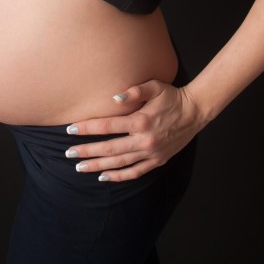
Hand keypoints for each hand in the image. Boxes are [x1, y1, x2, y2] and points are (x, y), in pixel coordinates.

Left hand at [64, 80, 205, 181]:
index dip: (87, 128)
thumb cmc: (172, 96)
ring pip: (119, 163)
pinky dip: (119, 176)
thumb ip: (134, 91)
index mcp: (141, 121)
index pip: (107, 126)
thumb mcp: (155, 86)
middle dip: (87, 151)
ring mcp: (151, 153)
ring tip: (80, 167)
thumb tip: (114, 98)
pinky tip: (104, 176)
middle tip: (69, 153)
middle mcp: (144, 140)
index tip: (70, 130)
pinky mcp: (157, 160)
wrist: (195, 112)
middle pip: (109, 148)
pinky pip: (135, 172)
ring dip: (98, 166)